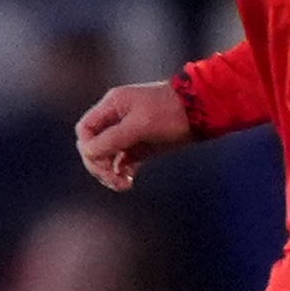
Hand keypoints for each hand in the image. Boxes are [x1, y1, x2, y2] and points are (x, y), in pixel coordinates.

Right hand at [75, 80, 193, 191]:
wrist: (203, 111)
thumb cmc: (170, 111)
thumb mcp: (139, 125)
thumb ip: (112, 138)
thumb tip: (89, 153)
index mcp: (112, 105)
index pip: (86, 130)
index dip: (88, 149)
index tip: (101, 163)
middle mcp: (117, 118)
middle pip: (95, 146)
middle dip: (100, 165)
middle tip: (114, 180)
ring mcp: (129, 132)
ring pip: (108, 156)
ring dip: (111, 172)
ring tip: (123, 185)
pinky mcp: (143, 144)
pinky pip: (124, 161)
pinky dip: (123, 172)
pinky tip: (129, 182)